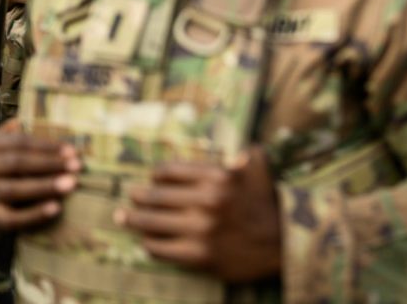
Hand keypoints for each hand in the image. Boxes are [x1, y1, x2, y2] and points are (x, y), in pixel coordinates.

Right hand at [0, 118, 80, 231]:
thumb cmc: (5, 165)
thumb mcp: (8, 146)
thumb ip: (18, 135)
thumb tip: (25, 122)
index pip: (17, 142)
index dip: (46, 146)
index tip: (72, 150)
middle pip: (15, 163)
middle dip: (49, 164)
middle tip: (76, 166)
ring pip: (12, 189)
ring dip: (44, 186)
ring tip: (70, 184)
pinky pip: (10, 218)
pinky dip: (34, 213)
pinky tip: (55, 208)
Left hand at [116, 146, 281, 282]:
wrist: (282, 243)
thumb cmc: (267, 201)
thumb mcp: (258, 168)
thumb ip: (243, 154)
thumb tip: (234, 149)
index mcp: (217, 176)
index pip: (170, 171)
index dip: (157, 174)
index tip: (152, 177)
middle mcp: (206, 201)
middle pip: (156, 196)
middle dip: (138, 196)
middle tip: (130, 196)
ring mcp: (201, 230)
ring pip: (152, 223)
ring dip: (134, 219)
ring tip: (124, 217)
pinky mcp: (199, 256)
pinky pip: (161, 249)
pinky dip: (150, 243)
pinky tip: (146, 240)